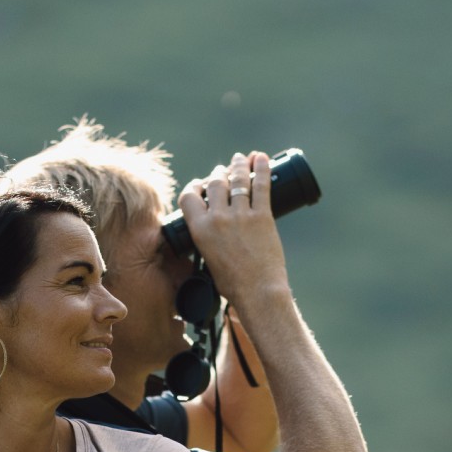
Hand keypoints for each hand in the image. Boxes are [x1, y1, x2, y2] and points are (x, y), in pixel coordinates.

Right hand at [177, 151, 289, 301]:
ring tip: (241, 159)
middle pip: (215, 183)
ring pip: (237, 180)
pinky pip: (261, 186)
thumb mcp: (209, 259)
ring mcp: (241, 215)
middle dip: (219, 173)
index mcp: (200, 229)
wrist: (258, 292)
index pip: (189, 196)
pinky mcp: (262, 216)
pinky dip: (262, 169)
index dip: (194, 186)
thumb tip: (211, 232)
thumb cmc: (233, 284)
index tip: (201, 183)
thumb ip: (207, 240)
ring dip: (238, 166)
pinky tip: (261, 158)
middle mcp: (217, 218)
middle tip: (224, 170)